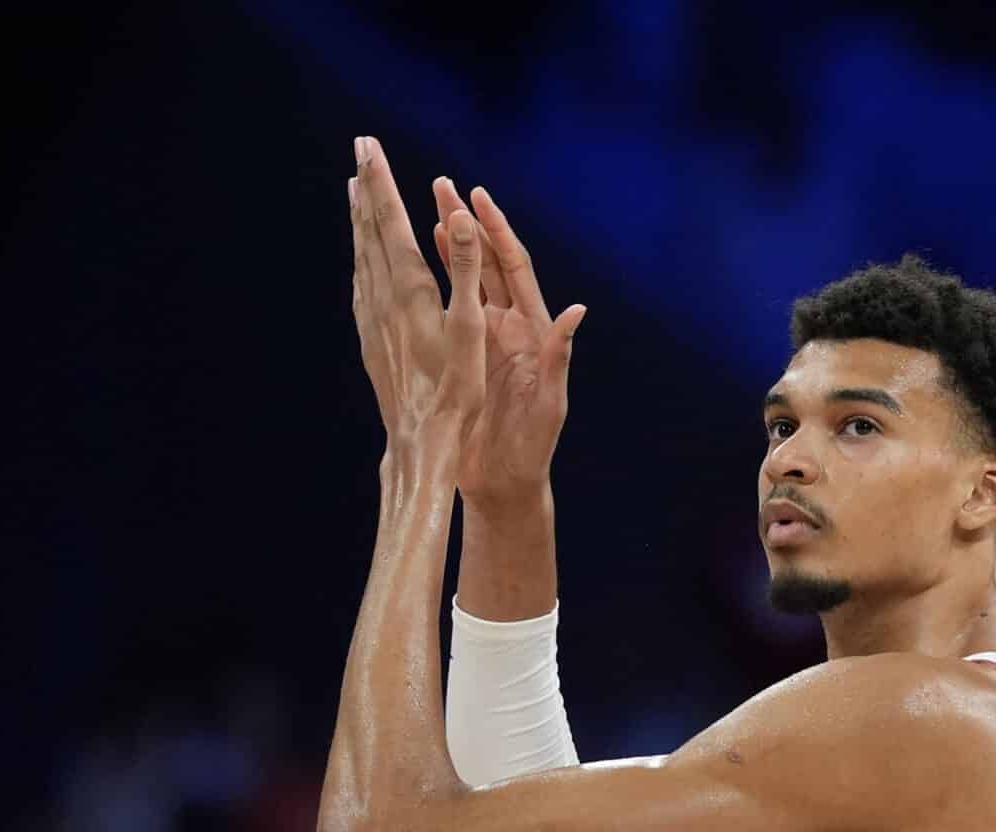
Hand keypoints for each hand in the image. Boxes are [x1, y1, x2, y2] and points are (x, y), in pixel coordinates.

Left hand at [348, 136, 486, 457]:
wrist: (423, 441)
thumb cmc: (458, 390)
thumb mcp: (470, 327)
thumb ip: (464, 269)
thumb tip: (458, 218)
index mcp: (410, 290)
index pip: (389, 221)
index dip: (381, 181)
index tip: (369, 147)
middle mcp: (384, 298)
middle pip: (369, 230)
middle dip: (366, 187)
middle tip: (360, 151)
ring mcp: (373, 318)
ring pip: (361, 254)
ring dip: (360, 218)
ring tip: (355, 190)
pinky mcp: (372, 338)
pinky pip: (362, 283)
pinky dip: (361, 255)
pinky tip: (361, 255)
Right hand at [430, 179, 585, 506]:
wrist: (505, 483)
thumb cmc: (532, 448)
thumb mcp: (550, 403)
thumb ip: (560, 357)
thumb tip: (577, 310)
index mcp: (532, 332)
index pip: (514, 269)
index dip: (497, 232)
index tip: (478, 197)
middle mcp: (509, 328)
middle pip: (487, 263)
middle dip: (466, 223)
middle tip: (440, 184)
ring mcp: (485, 339)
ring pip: (465, 280)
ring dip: (449, 243)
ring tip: (427, 207)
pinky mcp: (464, 356)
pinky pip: (448, 310)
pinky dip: (437, 279)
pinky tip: (418, 258)